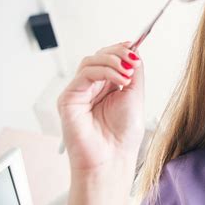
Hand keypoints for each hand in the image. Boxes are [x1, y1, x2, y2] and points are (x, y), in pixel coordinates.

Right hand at [57, 41, 144, 171]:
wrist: (112, 159)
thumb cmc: (123, 135)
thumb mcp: (135, 96)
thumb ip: (134, 72)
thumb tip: (134, 51)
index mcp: (108, 87)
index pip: (110, 59)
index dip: (121, 49)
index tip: (135, 45)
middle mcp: (93, 87)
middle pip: (100, 56)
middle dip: (118, 53)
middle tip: (133, 60)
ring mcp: (80, 91)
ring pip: (91, 61)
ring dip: (112, 61)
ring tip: (127, 74)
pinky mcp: (69, 97)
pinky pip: (85, 74)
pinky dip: (104, 71)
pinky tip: (119, 79)